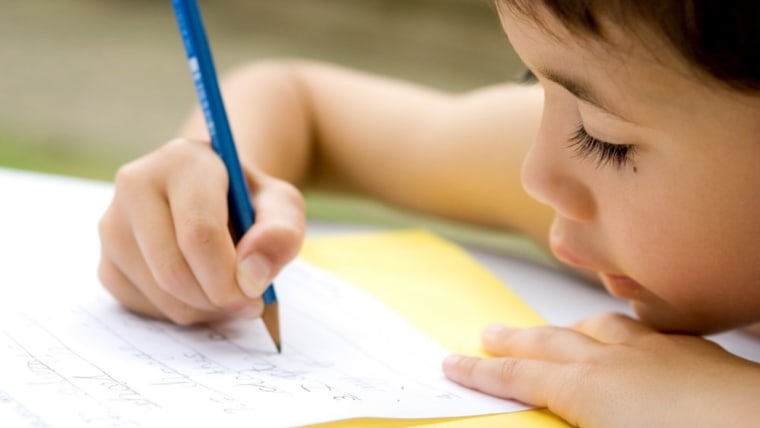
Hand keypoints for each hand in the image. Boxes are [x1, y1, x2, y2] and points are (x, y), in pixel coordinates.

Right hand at [97, 138, 304, 323]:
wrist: (217, 197)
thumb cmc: (249, 201)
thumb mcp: (282, 206)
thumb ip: (280, 232)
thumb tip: (252, 274)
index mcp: (182, 161)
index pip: (198, 234)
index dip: (229, 277)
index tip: (256, 294)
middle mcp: (135, 185)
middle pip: (173, 271)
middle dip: (218, 299)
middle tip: (248, 302)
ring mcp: (112, 225)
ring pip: (159, 295)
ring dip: (203, 309)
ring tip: (228, 289)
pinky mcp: (106, 262)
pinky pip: (142, 307)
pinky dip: (180, 312)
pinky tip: (200, 289)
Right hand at [443, 312, 759, 427]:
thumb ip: (564, 425)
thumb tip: (541, 417)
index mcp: (587, 389)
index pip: (517, 376)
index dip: (480, 372)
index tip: (452, 363)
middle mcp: (615, 360)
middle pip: (548, 342)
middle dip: (512, 339)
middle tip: (485, 334)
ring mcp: (656, 351)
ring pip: (598, 327)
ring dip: (567, 329)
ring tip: (555, 330)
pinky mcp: (694, 352)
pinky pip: (645, 330)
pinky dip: (623, 331)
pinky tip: (632, 338)